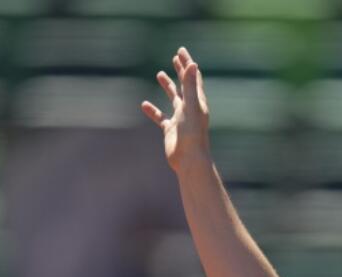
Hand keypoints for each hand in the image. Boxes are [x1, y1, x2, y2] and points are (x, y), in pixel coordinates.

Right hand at [140, 47, 209, 172]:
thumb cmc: (192, 134)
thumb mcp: (190, 106)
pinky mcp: (171, 129)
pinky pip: (161, 117)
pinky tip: (144, 105)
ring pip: (173, 99)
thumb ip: (189, 85)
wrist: (189, 160)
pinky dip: (153, 110)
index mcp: (197, 101)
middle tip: (175, 57)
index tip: (181, 51)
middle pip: (185, 85)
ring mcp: (180, 119)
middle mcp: (190, 109)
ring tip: (159, 74)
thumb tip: (192, 63)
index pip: (193, 78)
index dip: (187, 63)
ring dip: (168, 87)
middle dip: (180, 71)